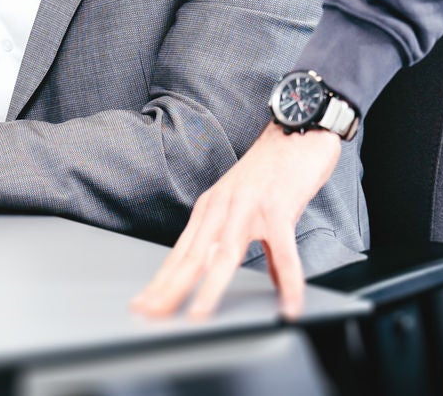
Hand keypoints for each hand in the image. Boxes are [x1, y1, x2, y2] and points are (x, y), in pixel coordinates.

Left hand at [131, 122, 343, 321]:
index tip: (145, 304)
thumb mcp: (251, 204)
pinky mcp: (279, 207)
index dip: (162, 280)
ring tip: (199, 316)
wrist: (297, 126)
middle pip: (192, 256)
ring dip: (210, 288)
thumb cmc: (274, 166)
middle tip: (150, 315)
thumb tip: (270, 281)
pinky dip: (287, 280)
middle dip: (170, 289)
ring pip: (225, 255)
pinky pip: (282, 251)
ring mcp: (249, 207)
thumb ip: (254, 242)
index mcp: (211, 207)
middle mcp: (223, 208)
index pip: (181, 252)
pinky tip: (288, 303)